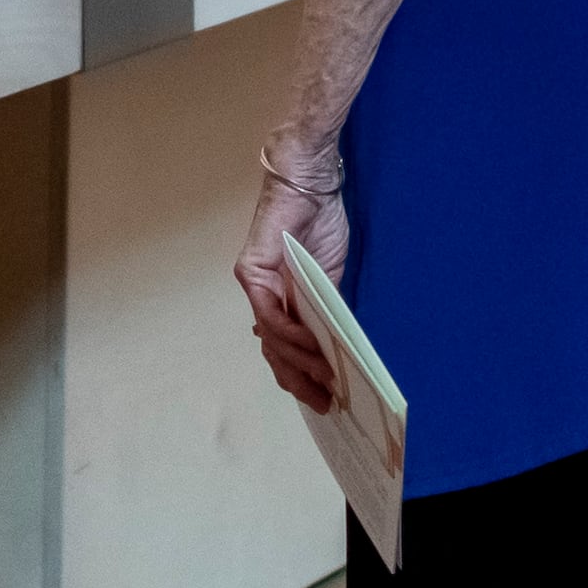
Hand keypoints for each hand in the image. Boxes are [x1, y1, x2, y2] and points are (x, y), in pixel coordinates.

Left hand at [235, 148, 347, 412]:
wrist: (311, 184)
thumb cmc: (322, 224)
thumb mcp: (330, 280)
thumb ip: (324, 313)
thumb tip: (335, 352)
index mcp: (281, 300)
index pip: (283, 349)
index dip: (300, 377)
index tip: (324, 400)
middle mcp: (263, 296)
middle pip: (274, 352)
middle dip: (299, 382)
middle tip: (325, 404)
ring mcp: (255, 285)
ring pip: (270, 338)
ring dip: (298, 363)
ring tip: (325, 380)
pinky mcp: (252, 271)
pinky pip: (269, 312)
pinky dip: (289, 334)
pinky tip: (311, 348)